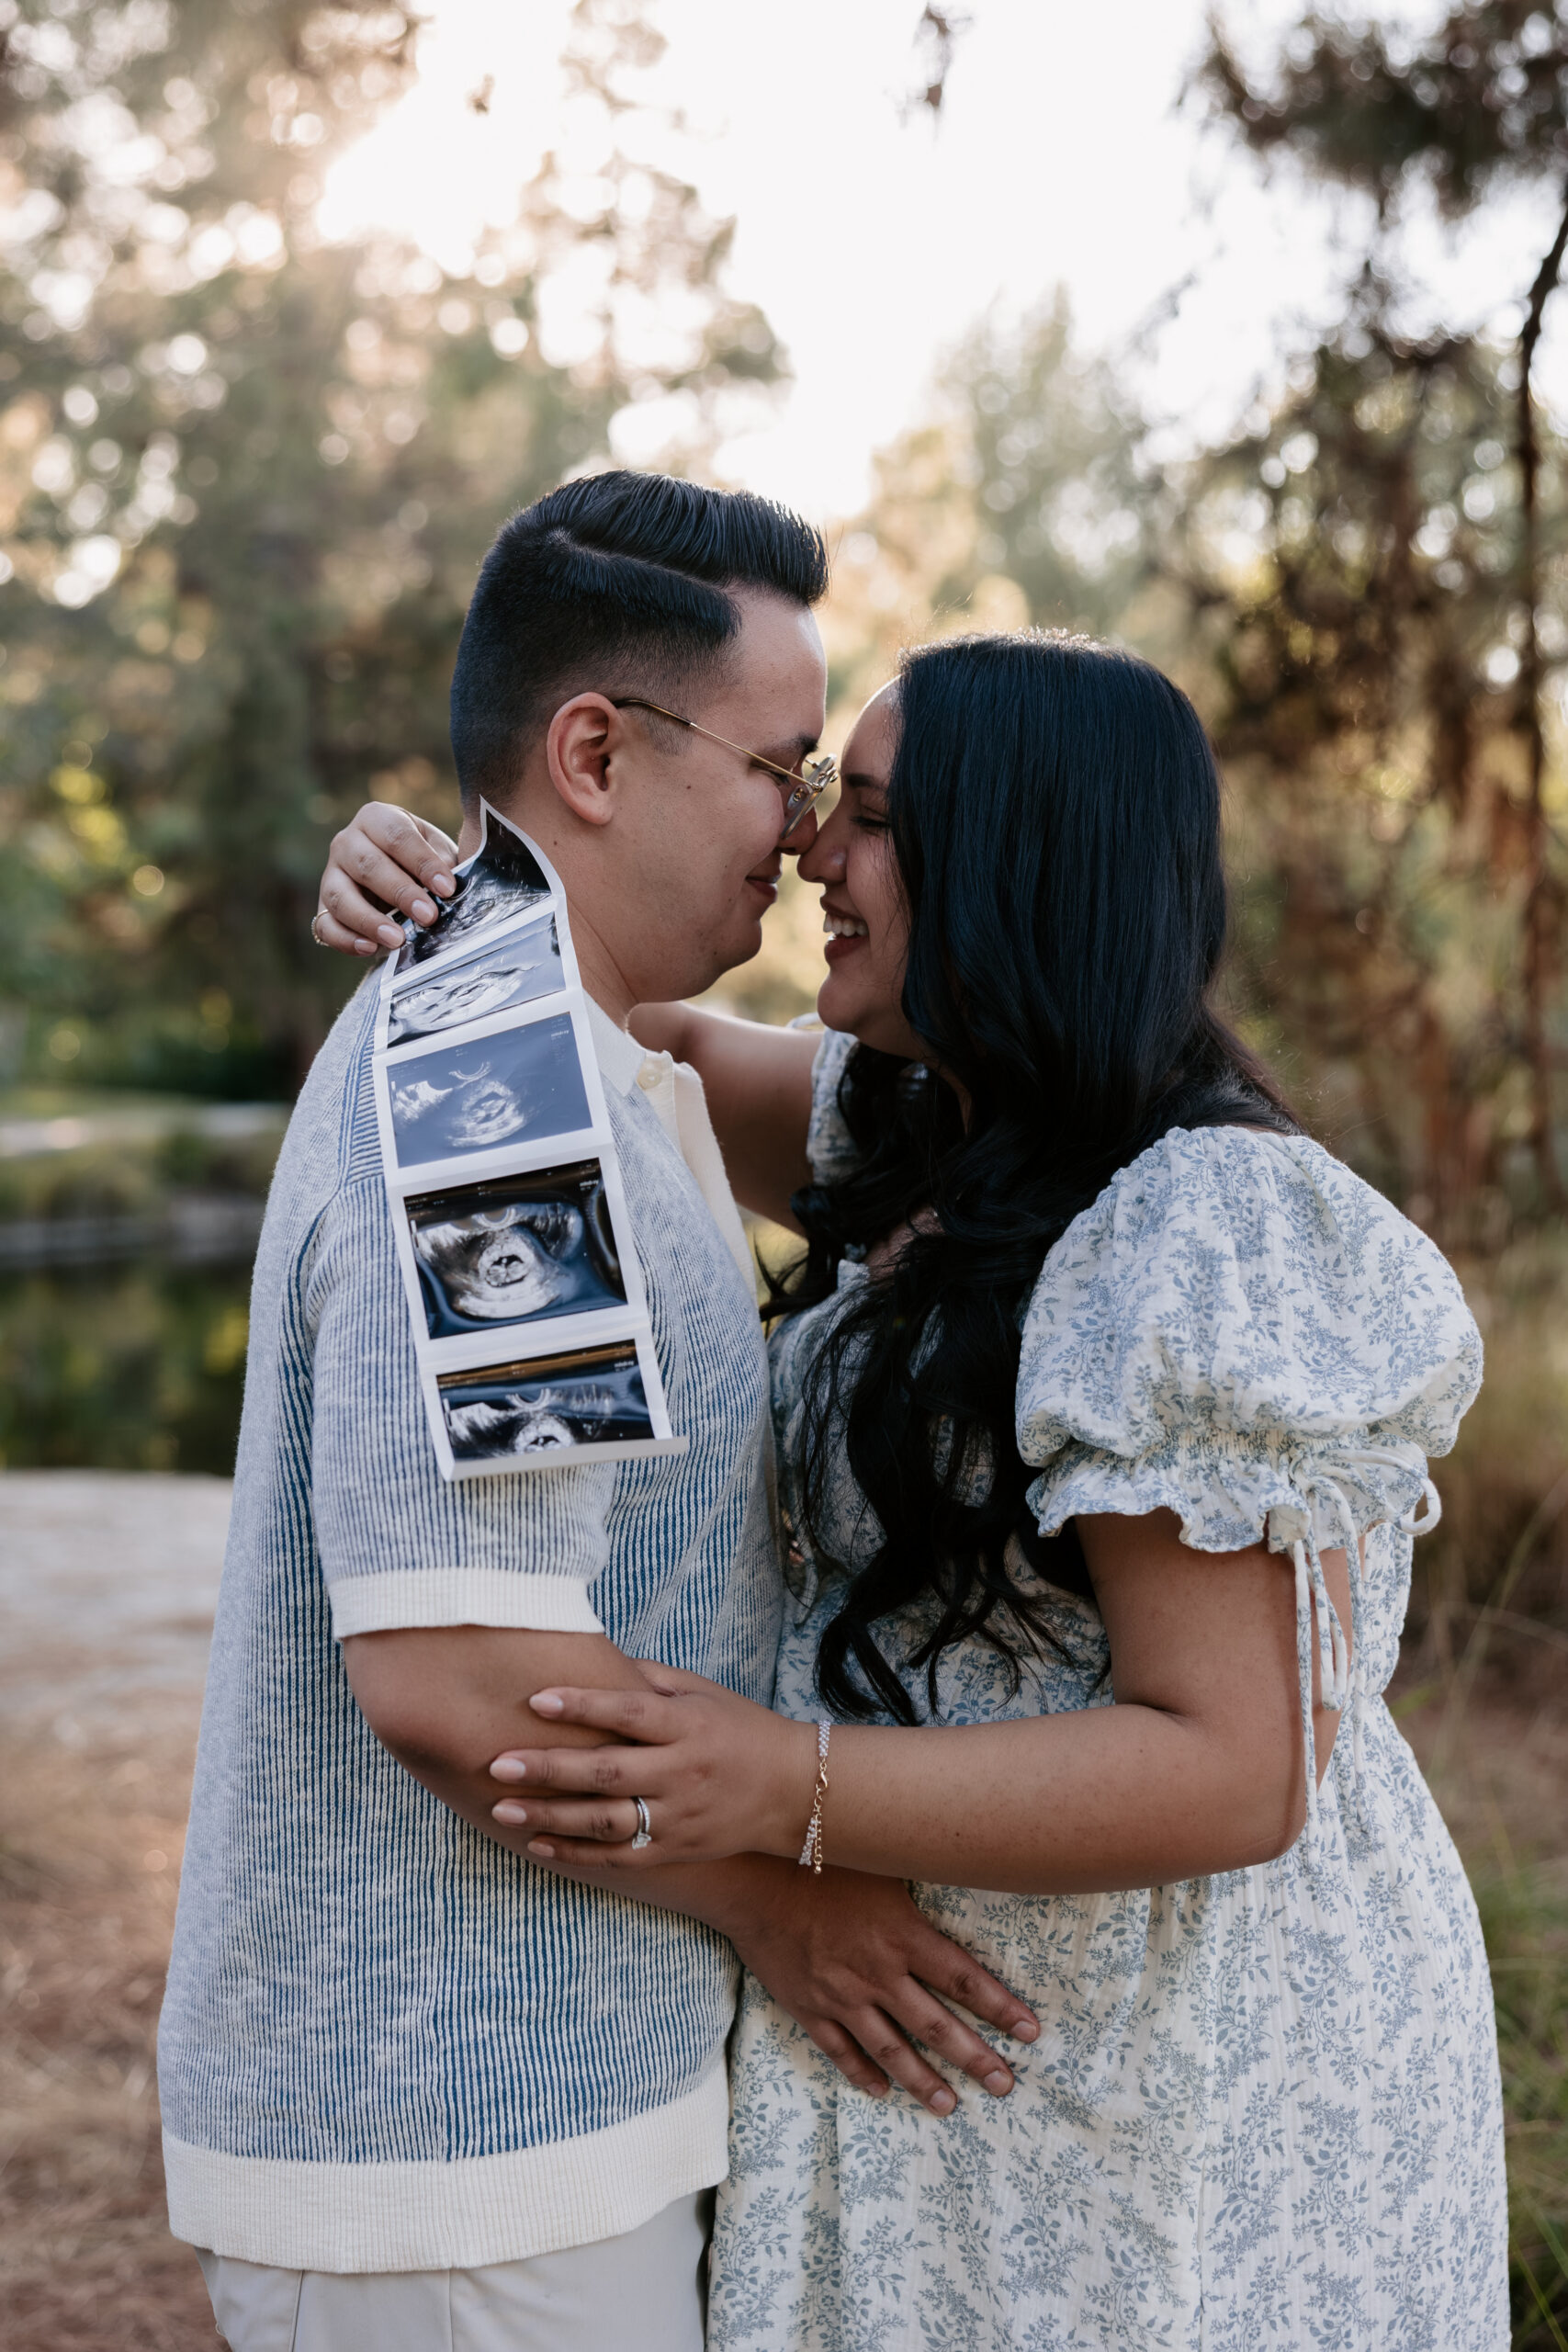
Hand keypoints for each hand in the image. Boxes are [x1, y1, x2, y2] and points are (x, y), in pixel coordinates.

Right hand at [313, 802, 458, 955]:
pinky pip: (326, 926)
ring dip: (369, 920)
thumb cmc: (421, 862)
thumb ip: (444, 865)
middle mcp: (346, 842)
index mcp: (376, 819)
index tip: (447, 888)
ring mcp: (331, 875)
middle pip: (367, 865)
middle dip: (400, 892)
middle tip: (428, 916)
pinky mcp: (322, 907)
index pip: (397, 836)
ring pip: (341, 897)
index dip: (422, 862)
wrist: (401, 879)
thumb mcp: (437, 853)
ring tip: (398, 939)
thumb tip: (449, 889)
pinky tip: (369, 948)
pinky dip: (346, 939)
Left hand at [488, 1664, 812, 1868]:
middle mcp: (682, 1772)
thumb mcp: (702, 1693)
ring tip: (502, 1808)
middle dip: (549, 1768)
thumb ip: (646, 1680)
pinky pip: (618, 1857)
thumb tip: (589, 1659)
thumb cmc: (739, 1729)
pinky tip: (537, 1844)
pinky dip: (575, 1854)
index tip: (536, 1699)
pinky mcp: (675, 1851)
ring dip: (550, 1816)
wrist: (792, 1791)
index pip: (629, 1713)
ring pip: (605, 1821)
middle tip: (498, 1763)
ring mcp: (679, 1817)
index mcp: (688, 1726)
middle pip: (607, 1772)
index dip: (583, 1705)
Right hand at [716, 1859, 1037, 2115]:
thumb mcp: (883, 1863)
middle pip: (936, 2024)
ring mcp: (842, 1996)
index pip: (963, 1979)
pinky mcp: (809, 2007)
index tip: (1031, 2032)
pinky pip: (841, 2050)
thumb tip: (964, 1870)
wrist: (754, 1877)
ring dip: (923, 2081)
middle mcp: (877, 1972)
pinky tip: (881, 2091)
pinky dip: (862, 2073)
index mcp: (902, 1935)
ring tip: (949, 2106)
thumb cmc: (823, 1859)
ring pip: (891, 2049)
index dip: (1000, 2007)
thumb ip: (919, 1884)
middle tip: (1005, 2085)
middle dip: (975, 2057)